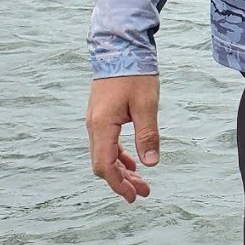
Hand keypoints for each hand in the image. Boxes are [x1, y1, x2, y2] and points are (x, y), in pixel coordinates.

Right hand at [86, 74, 160, 202]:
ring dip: (122, 170)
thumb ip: (147, 135)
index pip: (105, 166)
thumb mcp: (146, 105)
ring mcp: (95, 121)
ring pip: (104, 155)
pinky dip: (119, 156)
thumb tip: (151, 164)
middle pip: (102, 164)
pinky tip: (133, 161)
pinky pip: (106, 143)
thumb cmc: (135, 74)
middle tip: (143, 192)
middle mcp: (94, 126)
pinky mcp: (101, 116)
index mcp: (102, 126)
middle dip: (122, 181)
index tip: (134, 196)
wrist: (120, 48)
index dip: (118, 184)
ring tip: (141, 181)